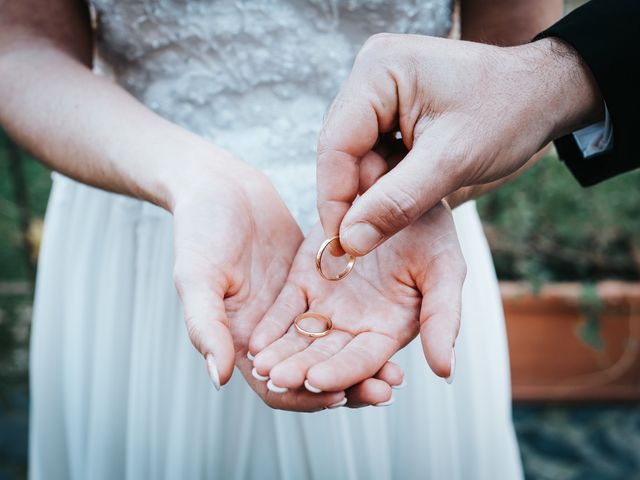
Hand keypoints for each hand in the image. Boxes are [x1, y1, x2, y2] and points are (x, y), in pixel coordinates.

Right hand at [172, 153, 402, 410]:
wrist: (219, 186)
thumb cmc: (198, 229)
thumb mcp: (196, 276)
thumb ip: (206, 326)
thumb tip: (218, 378)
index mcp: (240, 342)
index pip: (278, 390)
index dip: (307, 398)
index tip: (340, 394)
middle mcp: (270, 335)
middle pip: (313, 374)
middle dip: (348, 387)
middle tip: (385, 390)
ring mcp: (293, 311)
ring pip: (332, 349)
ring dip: (361, 364)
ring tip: (396, 373)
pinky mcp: (312, 286)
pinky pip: (340, 315)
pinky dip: (361, 327)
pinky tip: (392, 330)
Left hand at [248, 202, 464, 401]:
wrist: (400, 193)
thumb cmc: (431, 232)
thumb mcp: (444, 269)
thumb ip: (442, 317)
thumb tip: (445, 371)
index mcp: (389, 329)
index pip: (364, 359)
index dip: (342, 371)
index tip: (317, 380)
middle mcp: (355, 324)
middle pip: (326, 356)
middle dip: (301, 370)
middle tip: (277, 380)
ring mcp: (327, 305)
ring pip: (301, 338)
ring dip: (280, 353)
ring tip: (259, 366)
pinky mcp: (304, 282)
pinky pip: (286, 308)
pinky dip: (271, 325)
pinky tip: (254, 339)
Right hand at [316, 34, 603, 255]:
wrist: (541, 93)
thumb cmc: (508, 113)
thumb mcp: (451, 162)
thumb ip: (396, 203)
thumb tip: (349, 242)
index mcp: (379, 71)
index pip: (335, 144)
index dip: (334, 198)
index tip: (340, 245)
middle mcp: (370, 72)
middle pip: (340, 149)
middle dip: (355, 196)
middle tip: (364, 240)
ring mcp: (378, 86)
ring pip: (355, 154)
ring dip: (372, 189)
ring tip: (397, 211)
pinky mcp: (389, 103)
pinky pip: (372, 150)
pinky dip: (385, 178)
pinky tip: (406, 190)